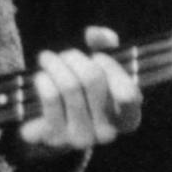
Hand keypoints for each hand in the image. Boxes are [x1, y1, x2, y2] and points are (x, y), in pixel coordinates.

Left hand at [16, 27, 143, 163]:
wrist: (52, 126)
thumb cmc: (83, 92)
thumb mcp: (101, 68)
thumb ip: (105, 46)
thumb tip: (94, 34)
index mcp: (128, 118)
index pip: (128, 91)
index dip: (111, 66)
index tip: (98, 57)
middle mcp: (108, 133)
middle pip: (92, 78)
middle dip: (75, 57)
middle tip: (66, 54)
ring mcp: (81, 138)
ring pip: (69, 85)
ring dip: (55, 64)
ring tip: (49, 59)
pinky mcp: (55, 137)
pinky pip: (50, 96)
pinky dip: (43, 80)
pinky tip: (42, 77)